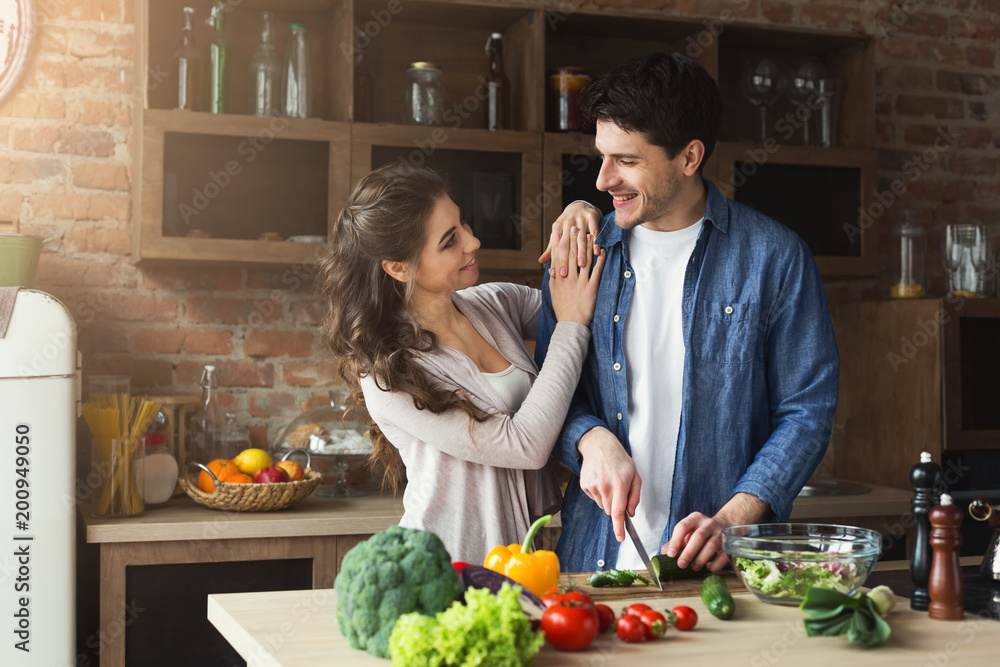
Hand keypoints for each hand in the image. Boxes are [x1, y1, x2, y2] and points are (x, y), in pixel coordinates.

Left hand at [538, 201, 600, 271]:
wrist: (580, 205)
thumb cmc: (567, 225)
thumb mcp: (558, 233)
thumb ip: (551, 248)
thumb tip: (541, 261)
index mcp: (557, 226)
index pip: (557, 246)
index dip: (557, 260)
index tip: (557, 274)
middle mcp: (568, 222)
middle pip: (567, 243)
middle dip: (567, 259)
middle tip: (567, 273)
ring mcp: (580, 219)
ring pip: (581, 238)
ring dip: (582, 252)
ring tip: (581, 265)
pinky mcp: (592, 217)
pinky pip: (595, 232)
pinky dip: (596, 243)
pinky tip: (596, 252)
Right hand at [549, 226, 605, 325]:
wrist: (571, 324)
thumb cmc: (562, 309)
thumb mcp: (553, 293)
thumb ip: (552, 279)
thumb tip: (551, 267)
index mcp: (558, 278)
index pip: (559, 257)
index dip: (560, 243)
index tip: (561, 232)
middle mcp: (568, 278)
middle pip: (571, 255)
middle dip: (573, 240)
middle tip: (575, 227)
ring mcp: (580, 282)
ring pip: (584, 260)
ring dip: (587, 246)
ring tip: (589, 235)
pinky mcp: (591, 288)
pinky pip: (596, 271)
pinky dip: (599, 260)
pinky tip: (602, 251)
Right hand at [577, 427, 640, 542]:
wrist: (599, 445)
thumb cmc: (620, 460)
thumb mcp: (635, 475)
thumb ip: (635, 496)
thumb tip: (630, 513)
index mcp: (620, 484)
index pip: (618, 512)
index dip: (619, 528)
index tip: (620, 538)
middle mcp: (605, 486)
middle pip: (610, 511)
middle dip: (616, 506)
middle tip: (618, 491)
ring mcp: (593, 486)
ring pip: (602, 505)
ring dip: (607, 499)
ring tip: (609, 482)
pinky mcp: (585, 485)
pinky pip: (594, 498)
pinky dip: (599, 494)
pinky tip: (600, 480)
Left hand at [662, 493, 769, 572]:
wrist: (723, 526)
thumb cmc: (700, 532)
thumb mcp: (686, 533)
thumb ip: (674, 542)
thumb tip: (664, 555)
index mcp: (694, 518)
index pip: (682, 527)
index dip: (675, 541)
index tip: (671, 555)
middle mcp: (708, 523)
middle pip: (698, 537)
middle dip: (688, 553)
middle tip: (681, 565)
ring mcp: (720, 533)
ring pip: (711, 546)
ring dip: (701, 559)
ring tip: (694, 568)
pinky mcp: (729, 544)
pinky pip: (723, 556)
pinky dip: (715, 564)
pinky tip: (708, 568)